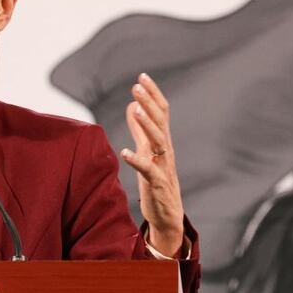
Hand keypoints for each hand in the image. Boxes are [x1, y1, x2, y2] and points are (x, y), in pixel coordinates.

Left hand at [119, 73, 184, 256]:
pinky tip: (125, 152)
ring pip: (158, 142)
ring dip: (148, 125)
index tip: (142, 76)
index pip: (161, 113)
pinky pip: (148, 171)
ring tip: (137, 109)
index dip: (153, 95)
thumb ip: (139, 130)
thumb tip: (132, 106)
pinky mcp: (157, 185)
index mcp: (162, 142)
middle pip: (160, 122)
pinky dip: (137, 160)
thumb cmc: (156, 182)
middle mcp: (166, 151)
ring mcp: (163, 167)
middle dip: (149, 102)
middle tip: (137, 85)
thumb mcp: (146, 152)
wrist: (168, 217)